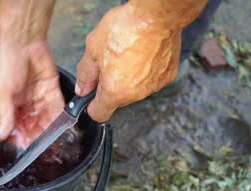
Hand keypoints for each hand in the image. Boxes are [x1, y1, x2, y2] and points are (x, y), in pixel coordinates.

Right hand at [0, 0, 61, 148]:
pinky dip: (59, 119)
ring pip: (44, 120)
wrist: (22, 39)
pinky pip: (57, 109)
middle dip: (35, 137)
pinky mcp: (52, 91)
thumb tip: (1, 134)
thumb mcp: (0, 91)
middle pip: (31, 126)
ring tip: (52, 142)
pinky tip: (60, 128)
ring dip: (48, 131)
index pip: (14, 128)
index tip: (24, 148)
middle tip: (41, 147)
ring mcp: (38, 98)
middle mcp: (23, 104)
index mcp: (8, 106)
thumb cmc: (5, 61)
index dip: (19, 139)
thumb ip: (4, 114)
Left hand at [76, 0, 206, 121]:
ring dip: (128, 78)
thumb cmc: (126, 29)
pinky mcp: (167, 75)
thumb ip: (86, 74)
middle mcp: (136, 94)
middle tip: (108, 64)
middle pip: (117, 99)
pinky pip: (151, 79)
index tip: (90, 99)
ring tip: (126, 54)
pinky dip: (145, 70)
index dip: (91, 106)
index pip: (100, 113)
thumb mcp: (93, 50)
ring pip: (135, 89)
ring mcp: (153, 86)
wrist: (156, 16)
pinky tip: (142, 54)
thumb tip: (82, 88)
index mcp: (115, 92)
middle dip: (110, 86)